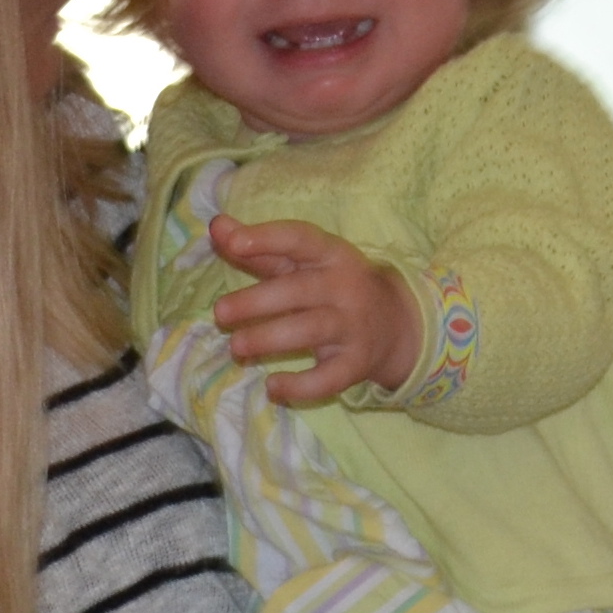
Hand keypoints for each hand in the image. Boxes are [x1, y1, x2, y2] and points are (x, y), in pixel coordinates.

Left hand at [209, 213, 423, 406]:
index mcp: (331, 255)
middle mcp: (345, 286)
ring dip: (269, 339)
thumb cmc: (332, 286)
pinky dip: (300, 386)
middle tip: (220, 313)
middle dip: (257, 302)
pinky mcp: (355, 363)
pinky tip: (272, 387)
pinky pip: (328, 378)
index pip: (300, 239)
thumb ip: (261, 248)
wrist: (395, 323)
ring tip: (236, 347)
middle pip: (299, 290)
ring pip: (310, 331)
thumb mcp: (303, 262)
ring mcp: (353, 326)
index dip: (267, 238)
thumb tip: (217, 225)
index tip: (234, 243)